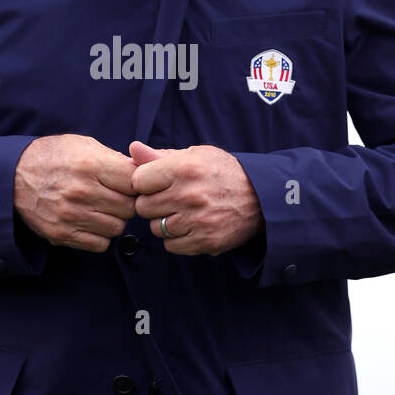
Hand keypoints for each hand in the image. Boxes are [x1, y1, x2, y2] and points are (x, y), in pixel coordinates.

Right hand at [14, 134, 136, 251]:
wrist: (12, 176)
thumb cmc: (53, 157)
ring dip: (114, 220)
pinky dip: (100, 236)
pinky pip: (100, 244)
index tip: (131, 183)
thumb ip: (114, 158)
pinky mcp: (61, 234)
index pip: (135, 182)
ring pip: (117, 228)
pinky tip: (92, 222)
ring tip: (103, 209)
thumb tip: (144, 170)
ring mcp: (70, 215)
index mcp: (90, 165)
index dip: (138, 184)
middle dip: (127, 203)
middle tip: (116, 197)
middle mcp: (81, 191)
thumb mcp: (83, 145)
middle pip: (129, 208)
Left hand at [129, 141, 263, 255]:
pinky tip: (190, 227)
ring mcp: (197, 220)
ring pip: (156, 228)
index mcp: (184, 169)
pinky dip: (177, 239)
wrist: (262, 197)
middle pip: (143, 207)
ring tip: (183, 213)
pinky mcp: (205, 241)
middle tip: (170, 199)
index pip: (138, 180)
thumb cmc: (224, 172)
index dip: (144, 182)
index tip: (156, 183)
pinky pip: (171, 246)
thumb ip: (160, 155)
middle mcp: (188, 195)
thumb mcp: (196, 155)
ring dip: (165, 222)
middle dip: (153, 203)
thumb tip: (132, 149)